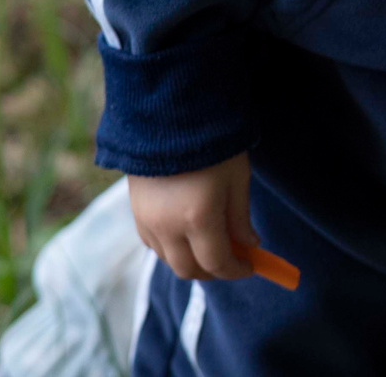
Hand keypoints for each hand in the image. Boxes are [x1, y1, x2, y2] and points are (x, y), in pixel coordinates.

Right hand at [128, 153, 261, 281]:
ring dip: (191, 261)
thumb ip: (240, 218)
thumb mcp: (237, 178)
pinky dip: (172, 249)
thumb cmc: (212, 142)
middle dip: (213, 272)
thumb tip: (249, 246)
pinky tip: (187, 234)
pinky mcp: (135, 212)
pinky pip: (153, 245)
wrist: (168, 114)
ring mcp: (147, 221)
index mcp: (198, 218)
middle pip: (189, 270)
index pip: (217, 262)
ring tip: (211, 245)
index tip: (250, 265)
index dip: (236, 269)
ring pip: (169, 261)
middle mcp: (168, 227)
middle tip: (232, 260)